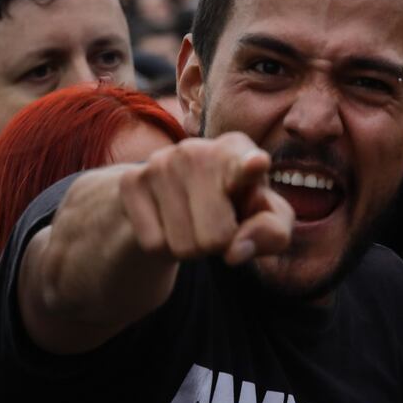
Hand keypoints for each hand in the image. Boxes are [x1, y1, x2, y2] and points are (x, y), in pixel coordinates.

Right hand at [119, 132, 294, 265]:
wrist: (175, 194)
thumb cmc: (236, 206)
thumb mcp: (267, 219)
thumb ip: (271, 232)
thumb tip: (235, 251)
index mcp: (238, 151)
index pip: (246, 164)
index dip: (250, 168)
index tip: (256, 164)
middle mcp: (198, 150)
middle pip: (216, 237)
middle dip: (218, 245)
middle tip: (215, 225)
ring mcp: (160, 163)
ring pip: (183, 246)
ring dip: (190, 248)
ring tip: (192, 222)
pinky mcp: (131, 181)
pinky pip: (153, 244)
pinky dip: (164, 247)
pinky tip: (167, 222)